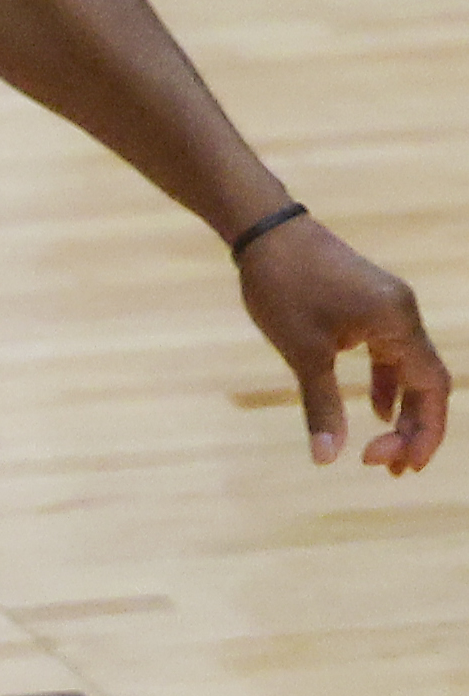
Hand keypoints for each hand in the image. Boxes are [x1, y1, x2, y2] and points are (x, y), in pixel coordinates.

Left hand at [236, 214, 449, 473]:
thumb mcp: (303, 351)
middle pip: (426, 382)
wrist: (263, 228)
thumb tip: (325, 459)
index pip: (433, 388)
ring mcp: (388, 306)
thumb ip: (321, 405)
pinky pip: (389, 351)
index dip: (424, 432)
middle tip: (388, 467)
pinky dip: (385, 381)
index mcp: (399, 323)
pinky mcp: (368, 303)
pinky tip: (374, 407)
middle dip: (413, 427)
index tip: (398, 465)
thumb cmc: (283, 285)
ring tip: (382, 447)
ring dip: (400, 408)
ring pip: (407, 368)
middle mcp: (403, 314)